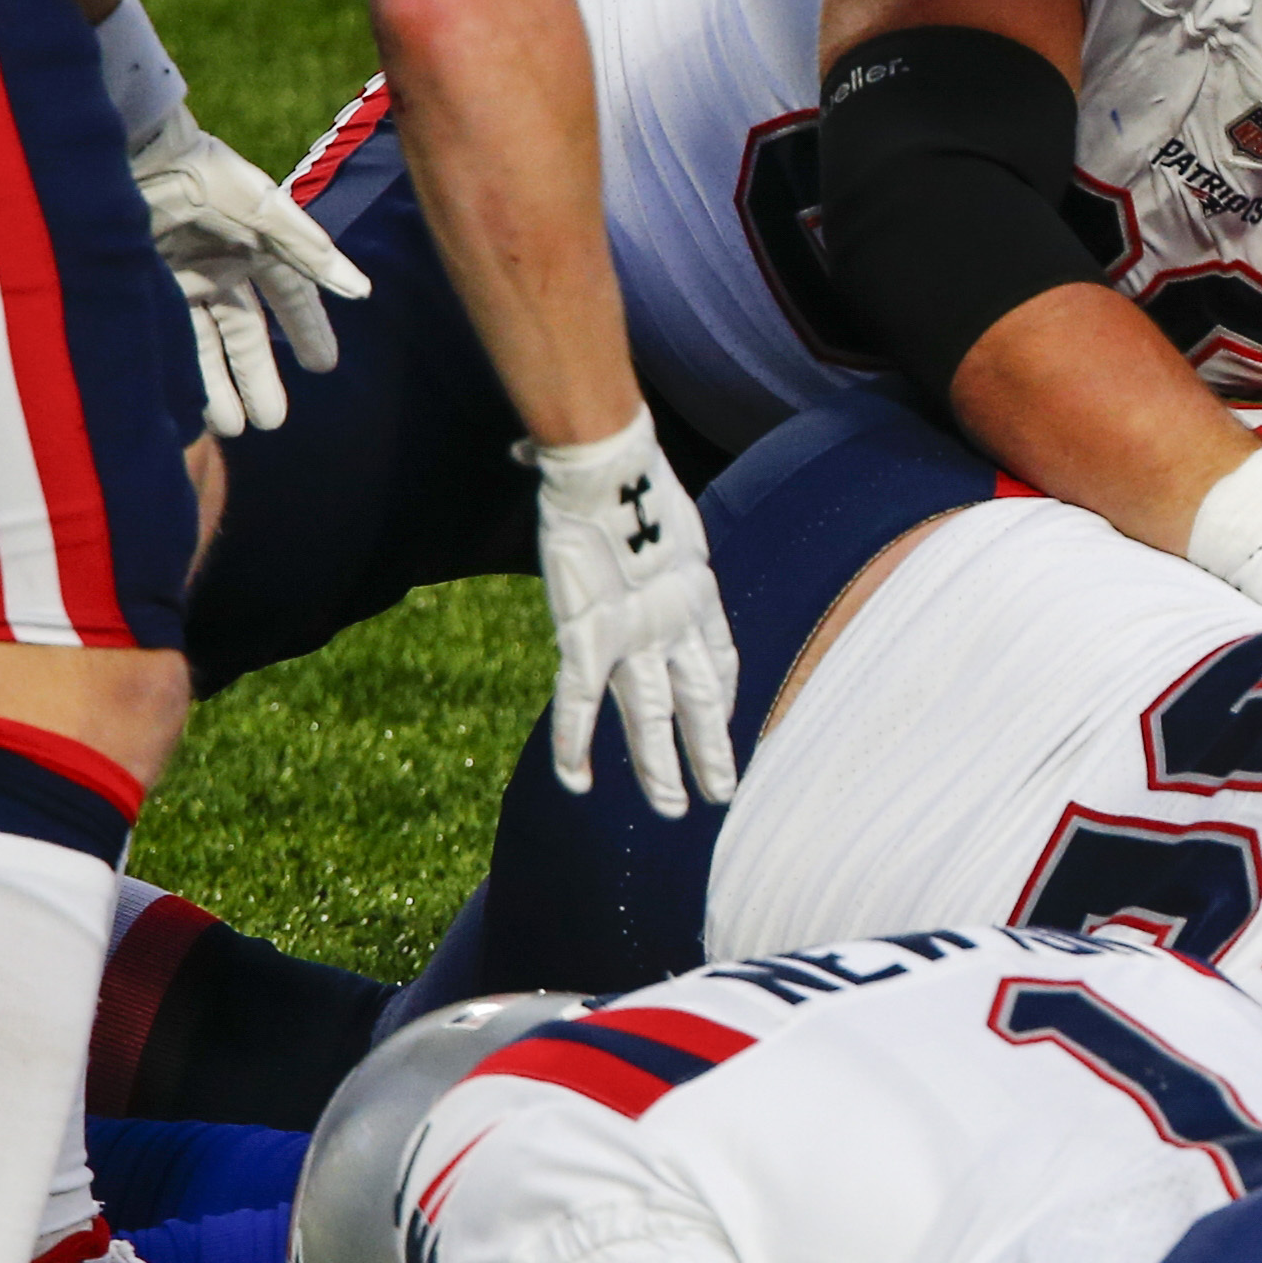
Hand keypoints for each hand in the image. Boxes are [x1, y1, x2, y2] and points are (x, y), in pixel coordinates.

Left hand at [132, 111, 371, 437]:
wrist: (132, 152)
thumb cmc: (203, 174)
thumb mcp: (265, 212)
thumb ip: (309, 253)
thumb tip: (359, 291)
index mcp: (256, 245)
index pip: (290, 297)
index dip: (307, 330)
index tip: (323, 366)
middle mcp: (219, 266)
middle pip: (245, 332)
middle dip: (258, 376)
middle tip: (272, 422)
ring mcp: (180, 278)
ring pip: (205, 344)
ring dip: (219, 386)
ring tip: (232, 429)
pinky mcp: (144, 287)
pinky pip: (168, 338)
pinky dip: (180, 371)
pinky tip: (188, 405)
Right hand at [527, 416, 737, 817]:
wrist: (606, 463)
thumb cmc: (620, 465)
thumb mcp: (638, 491)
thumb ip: (609, 494)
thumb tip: (533, 453)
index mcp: (695, 589)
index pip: (721, 656)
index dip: (725, 694)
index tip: (728, 718)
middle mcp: (674, 622)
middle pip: (698, 700)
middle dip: (708, 750)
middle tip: (722, 794)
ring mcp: (635, 635)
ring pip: (652, 717)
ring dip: (662, 766)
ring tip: (677, 809)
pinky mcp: (590, 638)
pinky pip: (580, 703)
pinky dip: (574, 743)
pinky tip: (576, 783)